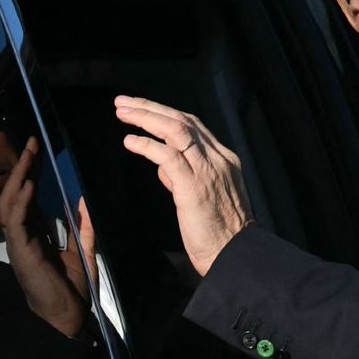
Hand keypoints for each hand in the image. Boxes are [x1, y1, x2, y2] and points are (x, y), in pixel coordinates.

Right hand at [0, 137, 93, 337]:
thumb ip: (81, 227)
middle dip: (23, 168)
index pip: (28, 196)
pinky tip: (28, 184)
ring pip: (10, 203)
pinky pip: (16, 222)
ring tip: (28, 156)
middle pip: (16, 194)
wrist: (70, 316)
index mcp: (34, 233)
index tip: (36, 151)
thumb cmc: (73, 288)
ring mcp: (18, 243)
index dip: (31, 173)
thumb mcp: (82, 251)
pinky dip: (21, 202)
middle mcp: (22, 235)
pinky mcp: (20, 252)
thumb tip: (83, 200)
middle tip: (31, 143)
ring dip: (20, 178)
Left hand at [115, 95, 252, 274]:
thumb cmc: (219, 233)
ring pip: (176, 130)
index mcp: (223, 160)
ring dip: (146, 118)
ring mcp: (207, 170)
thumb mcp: (205, 197)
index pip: (192, 125)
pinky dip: (147, 145)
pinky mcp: (194, 186)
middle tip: (124, 103)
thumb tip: (164, 167)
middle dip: (150, 107)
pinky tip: (130, 141)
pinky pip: (167, 156)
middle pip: (182, 120)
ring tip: (123, 113)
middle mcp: (218, 159)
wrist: (235, 254)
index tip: (142, 108)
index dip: (165, 113)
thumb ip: (185, 177)